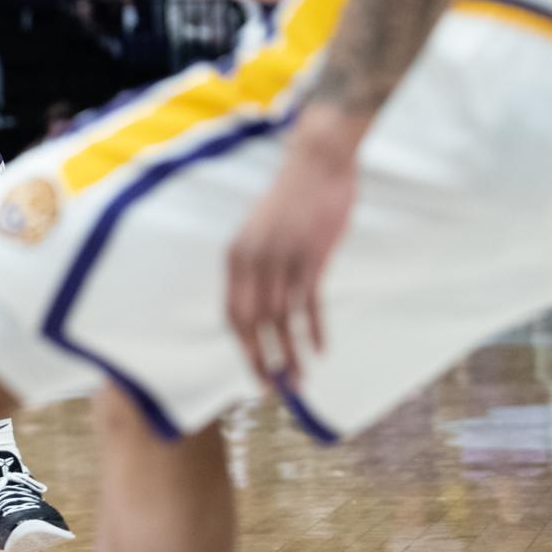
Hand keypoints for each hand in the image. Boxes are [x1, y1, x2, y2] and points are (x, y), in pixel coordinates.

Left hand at [224, 107, 362, 386]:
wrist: (316, 162)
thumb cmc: (291, 200)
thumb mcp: (261, 234)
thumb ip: (257, 268)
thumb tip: (260, 307)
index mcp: (236, 257)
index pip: (233, 314)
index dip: (243, 348)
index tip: (256, 373)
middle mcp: (253, 260)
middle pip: (251, 323)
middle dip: (260, 360)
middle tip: (274, 389)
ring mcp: (282, 258)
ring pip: (281, 319)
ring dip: (289, 355)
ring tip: (299, 381)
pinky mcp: (311, 255)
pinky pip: (309, 303)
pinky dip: (312, 331)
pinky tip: (318, 351)